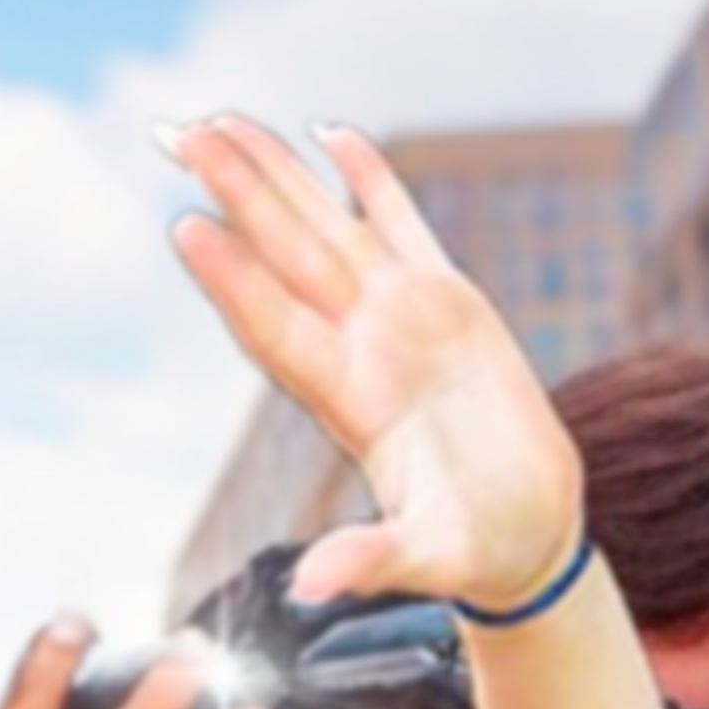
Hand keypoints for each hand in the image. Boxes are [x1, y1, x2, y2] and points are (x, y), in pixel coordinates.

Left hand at [163, 117, 578, 613]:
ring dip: (278, 178)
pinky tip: (334, 134)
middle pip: (288, 259)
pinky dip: (370, 179)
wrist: (523, 537)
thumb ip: (371, 563)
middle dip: (239, 198)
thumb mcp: (428, 559)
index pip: (277, 330)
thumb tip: (311, 587)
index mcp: (354, 402)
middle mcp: (363, 351)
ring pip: (329, 229)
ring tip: (224, 121)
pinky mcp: (449, 303)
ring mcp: (401, 321)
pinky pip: (400, 224)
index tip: (188, 230)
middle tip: (185, 136)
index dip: (235, 282)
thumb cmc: (478, 552)